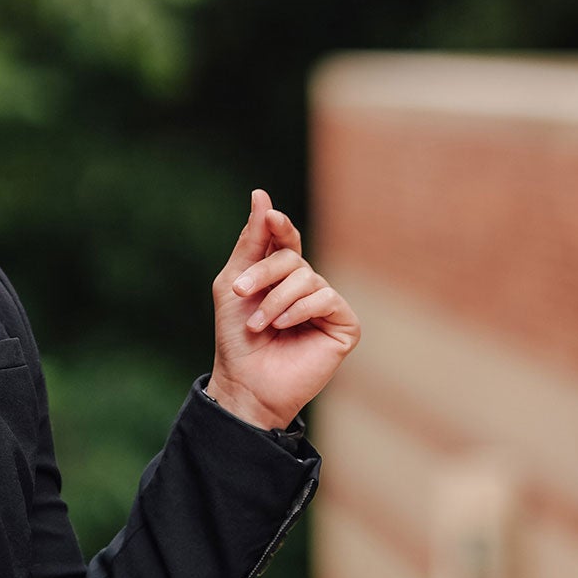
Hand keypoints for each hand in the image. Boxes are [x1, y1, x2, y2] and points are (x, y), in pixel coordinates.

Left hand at [208, 189, 359, 429]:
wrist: (245, 382)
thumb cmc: (236, 338)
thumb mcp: (234, 283)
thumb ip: (252, 242)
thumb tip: (262, 195)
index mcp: (281, 275)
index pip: (285, 239)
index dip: (279, 226)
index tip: (271, 216)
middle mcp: (307, 287)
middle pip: (291, 257)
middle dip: (263, 272)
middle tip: (240, 292)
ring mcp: (326, 305)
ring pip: (307, 277)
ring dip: (276, 299)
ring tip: (260, 324)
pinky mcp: (343, 325)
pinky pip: (327, 298)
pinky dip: (300, 309)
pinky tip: (283, 326)